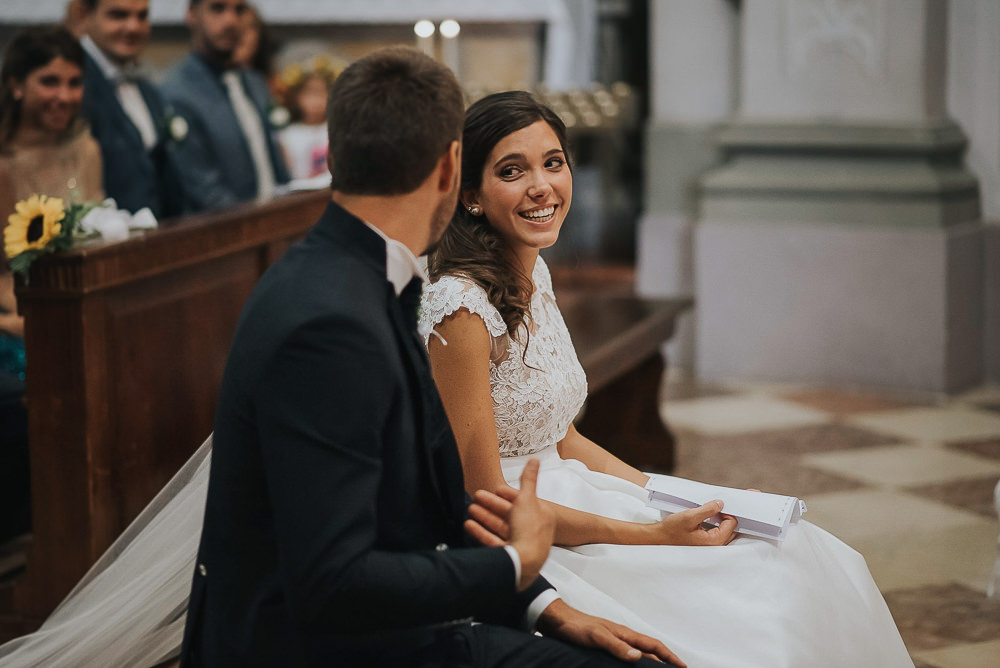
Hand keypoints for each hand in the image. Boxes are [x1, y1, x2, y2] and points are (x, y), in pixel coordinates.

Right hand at [464, 458, 554, 589]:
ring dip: (484, 517)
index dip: (508, 494)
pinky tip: (470, 525)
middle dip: (491, 505)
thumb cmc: (530, 532)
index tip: (495, 489)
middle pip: (509, 514)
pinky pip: (492, 540)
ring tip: (470, 509)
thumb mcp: (527, 499)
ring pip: (499, 527)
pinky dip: (481, 531)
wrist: (524, 562)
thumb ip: (528, 479)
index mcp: (541, 515)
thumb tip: (534, 461)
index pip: (523, 501)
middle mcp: (532, 530)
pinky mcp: (509, 554)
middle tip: (477, 497)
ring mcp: (520, 543)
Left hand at [536, 598, 685, 665]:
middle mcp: (623, 638)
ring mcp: (615, 643)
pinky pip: (627, 657)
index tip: (683, 666)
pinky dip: (636, 664)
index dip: (669, 656)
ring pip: (640, 654)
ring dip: (651, 663)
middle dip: (665, 661)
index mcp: (625, 633)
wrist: (558, 621)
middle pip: (650, 651)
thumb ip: (616, 646)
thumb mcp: (596, 637)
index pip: (653, 645)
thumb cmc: (577, 627)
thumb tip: (639, 656)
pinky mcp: (605, 648)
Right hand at [649, 500, 737, 546]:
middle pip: (731, 528)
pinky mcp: (706, 542)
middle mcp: (714, 545)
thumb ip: (707, 510)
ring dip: (722, 519)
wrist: (659, 537)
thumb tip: (721, 504)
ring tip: (712, 511)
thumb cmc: (672, 530)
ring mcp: (710, 545)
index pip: (732, 523)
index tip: (718, 504)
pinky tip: (707, 517)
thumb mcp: (690, 516)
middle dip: (727, 515)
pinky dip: (716, 523)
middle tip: (717, 506)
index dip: (727, 511)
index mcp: (714, 540)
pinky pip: (717, 531)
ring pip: (725, 530)